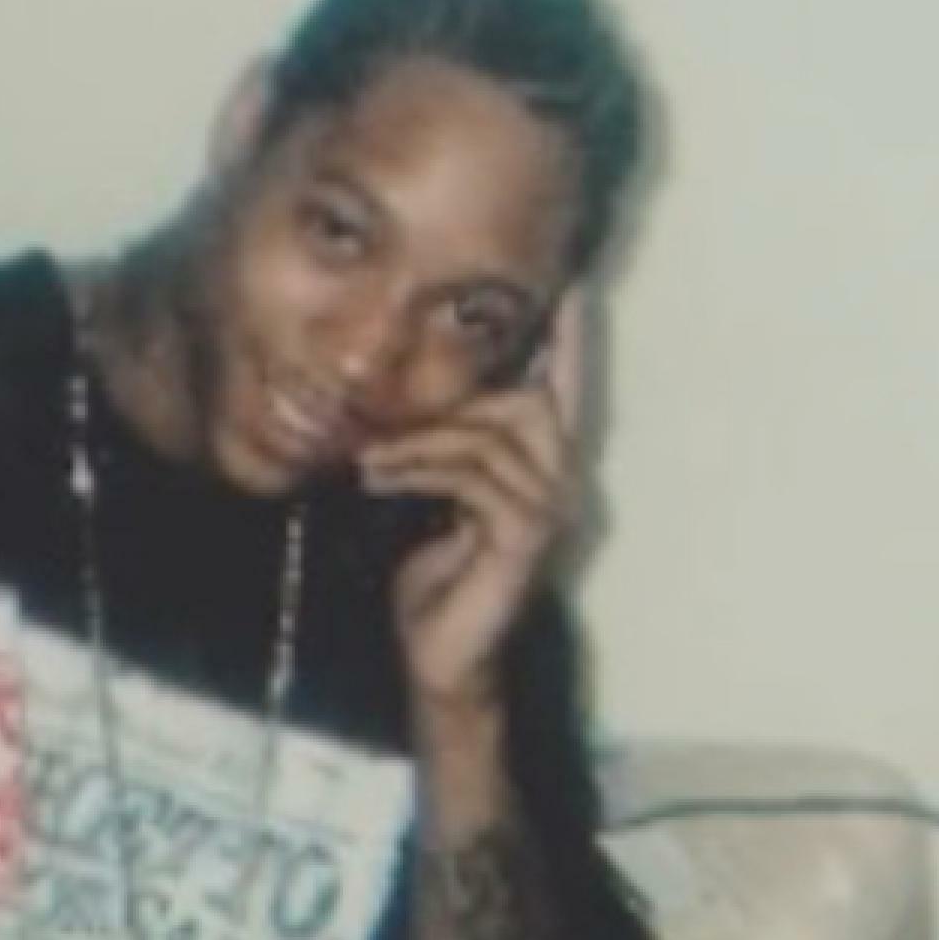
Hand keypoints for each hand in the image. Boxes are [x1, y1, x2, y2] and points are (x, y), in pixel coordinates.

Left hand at [359, 289, 588, 718]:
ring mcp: (547, 511)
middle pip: (526, 401)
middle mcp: (558, 483)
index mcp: (541, 467)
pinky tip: (379, 479)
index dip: (571, 339)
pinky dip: (422, 469)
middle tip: (384, 416)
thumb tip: (411, 389)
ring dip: (422, 439)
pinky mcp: (523, 539)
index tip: (571, 284)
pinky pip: (477, 477)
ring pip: (494, 436)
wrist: (438, 655)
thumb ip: (445, 445)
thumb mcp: (435, 493)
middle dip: (454, 398)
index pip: (563, 389)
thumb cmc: (432, 571)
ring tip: (367, 456)